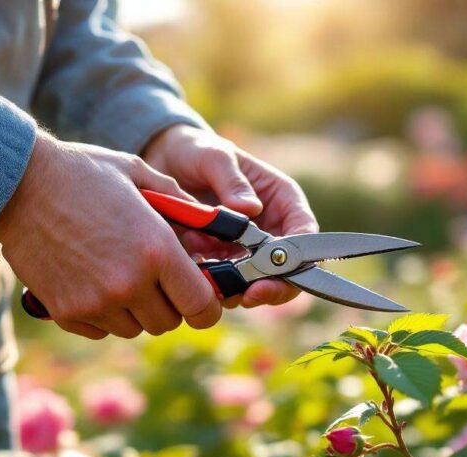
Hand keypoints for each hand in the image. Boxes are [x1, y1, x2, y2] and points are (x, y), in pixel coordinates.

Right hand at [0, 132, 221, 339]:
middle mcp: (130, 284)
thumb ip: (179, 203)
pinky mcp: (67, 312)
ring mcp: (96, 302)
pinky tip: (92, 282)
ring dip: (135, 310)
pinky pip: (101, 330)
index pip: (201, 306)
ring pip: (134, 328)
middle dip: (169, 304)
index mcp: (157, 250)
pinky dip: (104, 315)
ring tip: (119, 275)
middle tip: (156, 280)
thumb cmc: (83, 173)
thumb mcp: (139, 174)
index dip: (206, 307)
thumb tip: (208, 224)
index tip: (201, 300)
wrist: (17, 184)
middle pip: (168, 322)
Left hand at [143, 124, 317, 307]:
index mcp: (282, 200)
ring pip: (255, 284)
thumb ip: (231, 180)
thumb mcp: (212, 156)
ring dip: (233, 287)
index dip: (298, 257)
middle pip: (286, 270)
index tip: (279, 270)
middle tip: (248, 296)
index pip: (304, 232)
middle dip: (270, 286)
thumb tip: (251, 209)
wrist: (162, 162)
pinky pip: (223, 284)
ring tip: (204, 271)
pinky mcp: (221, 263)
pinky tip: (190, 267)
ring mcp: (246, 250)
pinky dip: (210, 284)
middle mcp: (271, 229)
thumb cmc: (196, 151)